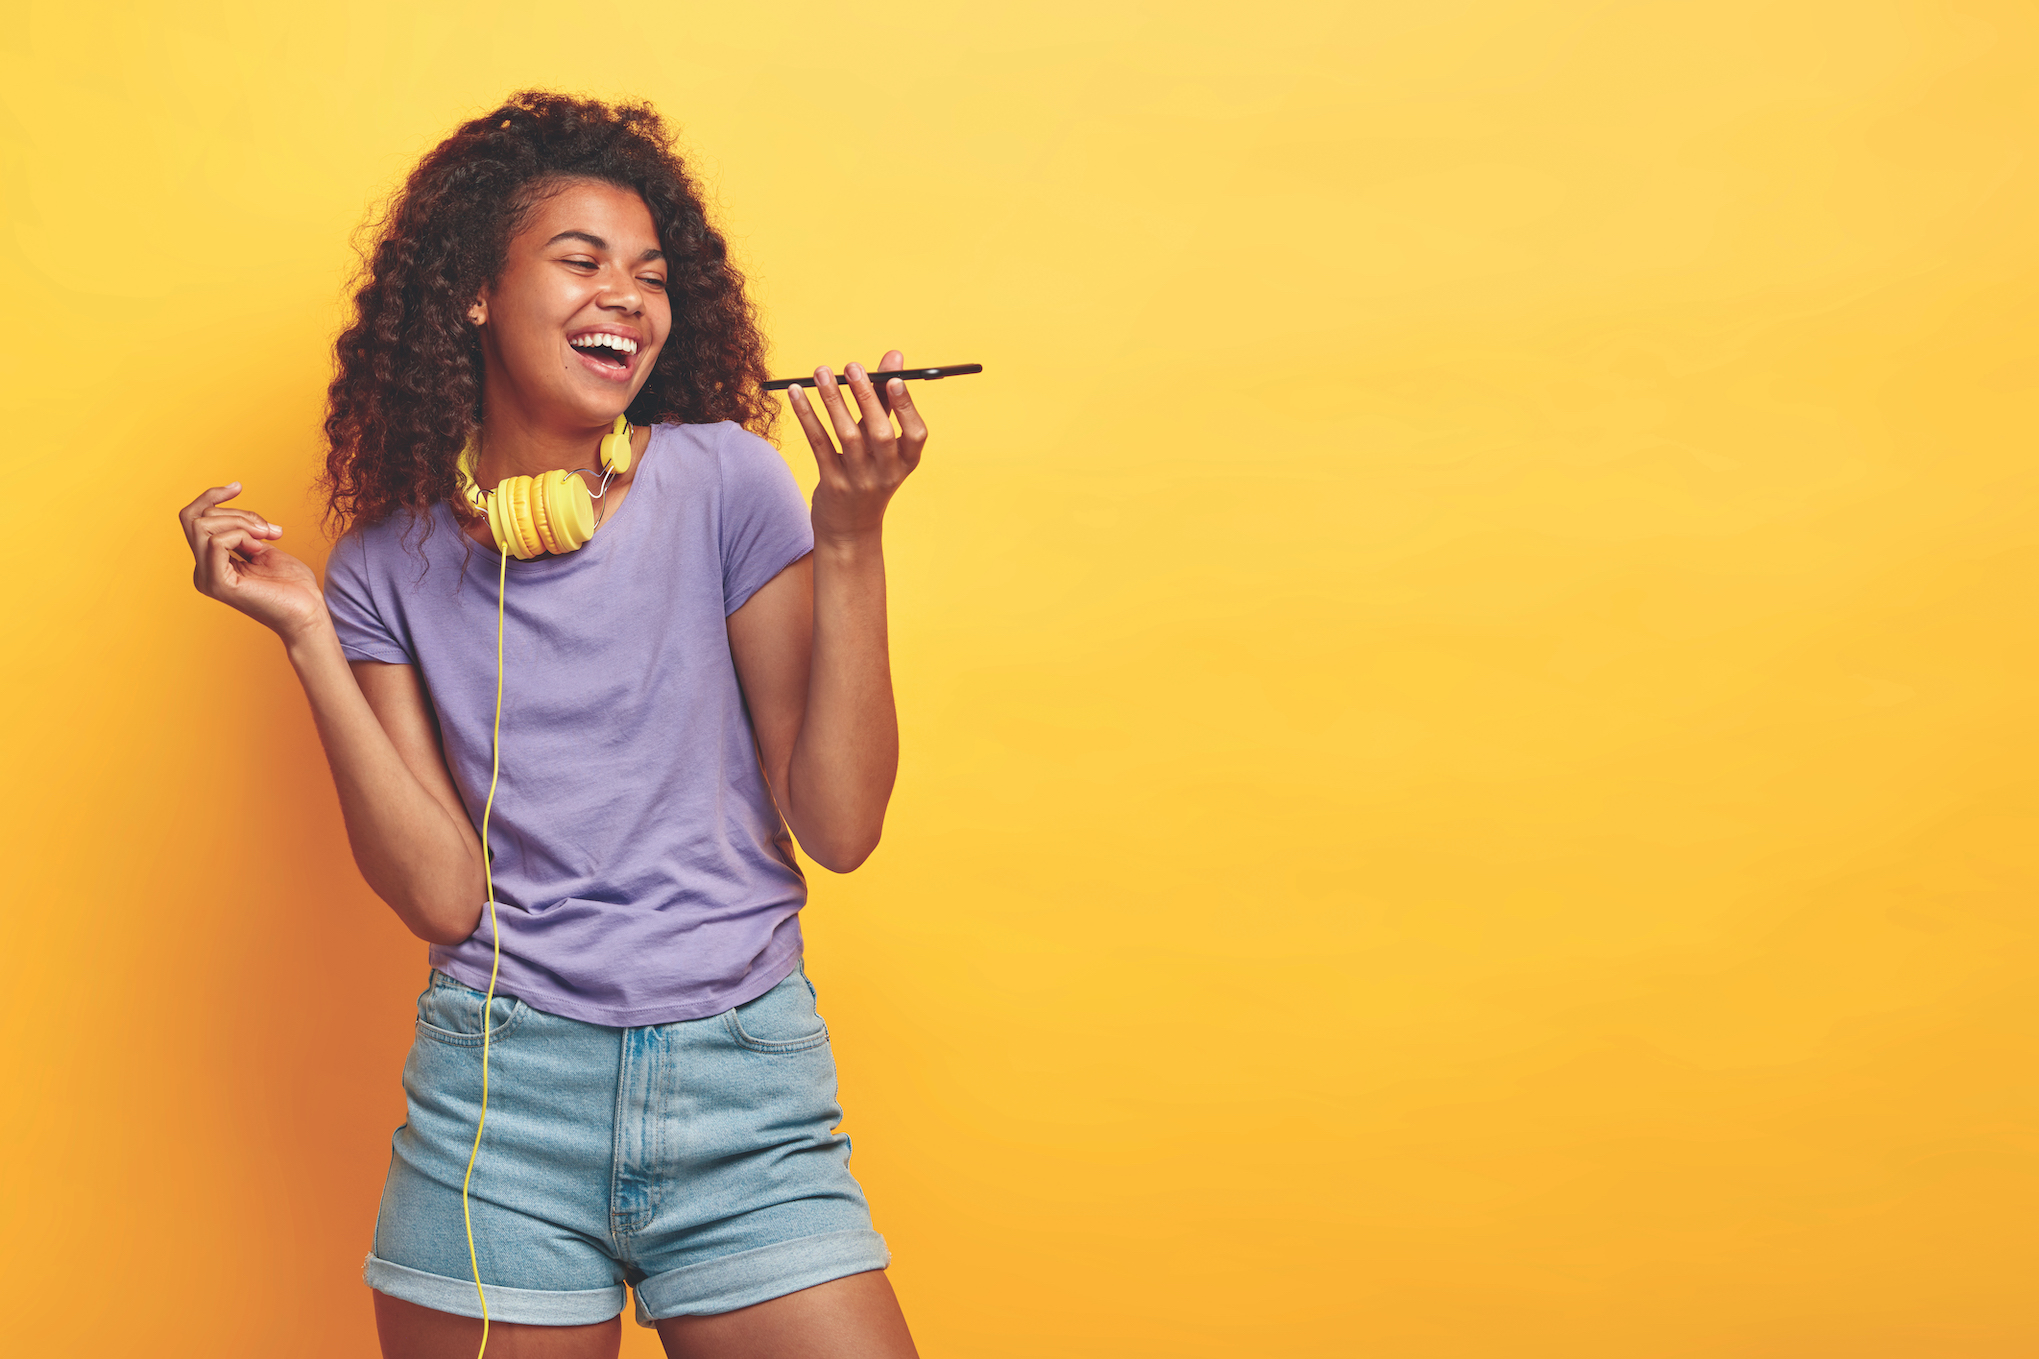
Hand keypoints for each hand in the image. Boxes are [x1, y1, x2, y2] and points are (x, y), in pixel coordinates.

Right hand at [178, 483, 327, 640]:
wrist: (308, 612)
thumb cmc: (292, 584)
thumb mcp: (263, 548)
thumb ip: (242, 532)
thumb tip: (229, 512)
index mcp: (210, 563)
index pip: (193, 519)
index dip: (211, 497)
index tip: (238, 486)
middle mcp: (202, 571)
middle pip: (197, 518)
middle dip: (237, 513)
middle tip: (268, 529)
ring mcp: (207, 578)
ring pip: (203, 526)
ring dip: (242, 522)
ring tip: (268, 536)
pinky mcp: (219, 584)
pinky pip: (216, 542)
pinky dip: (240, 535)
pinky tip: (259, 548)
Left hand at [785, 348, 928, 542]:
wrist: (851, 530)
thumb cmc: (869, 475)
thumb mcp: (883, 444)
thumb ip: (886, 401)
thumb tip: (894, 356)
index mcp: (907, 462)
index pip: (916, 434)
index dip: (907, 407)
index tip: (894, 378)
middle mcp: (886, 473)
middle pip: (879, 433)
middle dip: (866, 397)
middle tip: (852, 366)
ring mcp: (858, 481)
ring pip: (847, 437)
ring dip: (833, 401)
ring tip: (821, 372)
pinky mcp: (832, 484)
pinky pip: (819, 445)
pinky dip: (807, 417)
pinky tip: (796, 394)